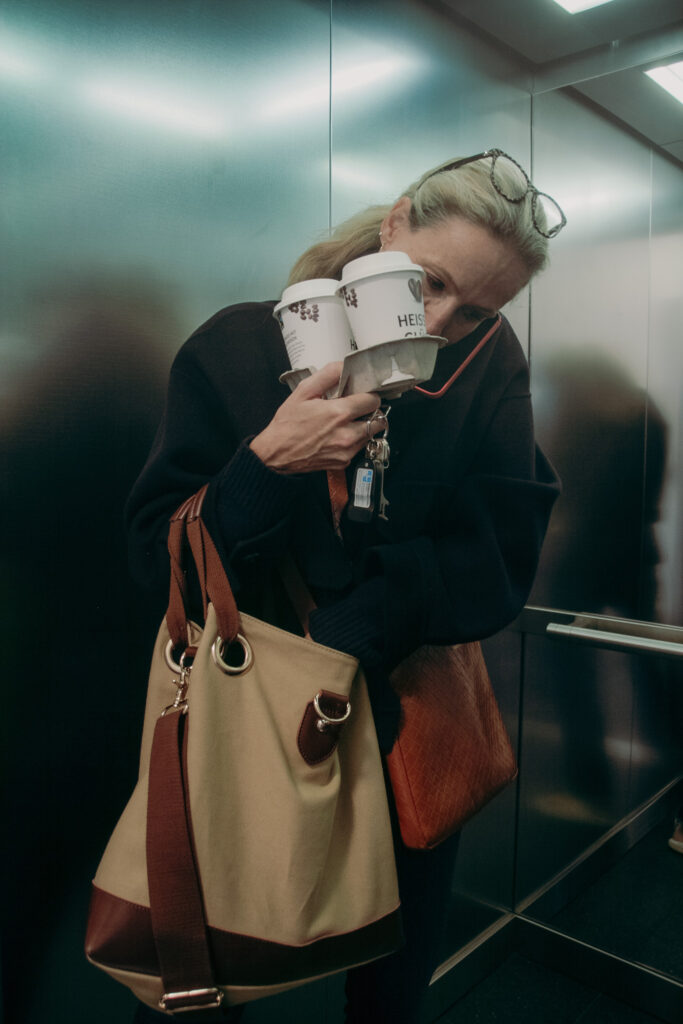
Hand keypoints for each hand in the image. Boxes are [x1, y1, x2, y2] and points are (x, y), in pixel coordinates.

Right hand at [250, 362, 384, 473]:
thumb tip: (343, 366)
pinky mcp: (344, 461)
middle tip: (358, 409)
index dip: (368, 395)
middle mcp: (346, 434)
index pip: (373, 400)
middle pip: (378, 420)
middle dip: (370, 412)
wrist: (276, 453)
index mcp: (339, 413)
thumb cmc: (287, 425)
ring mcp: (346, 450)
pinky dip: (354, 441)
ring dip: (364, 427)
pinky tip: (339, 435)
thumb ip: (327, 375)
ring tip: (346, 422)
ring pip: (370, 435)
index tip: (361, 395)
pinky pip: (359, 448)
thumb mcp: (303, 392)